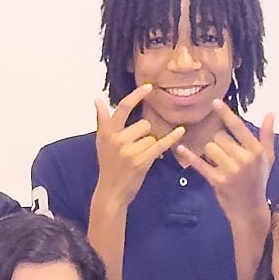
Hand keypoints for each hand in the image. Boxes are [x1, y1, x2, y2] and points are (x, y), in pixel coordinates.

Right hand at [93, 84, 183, 208]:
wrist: (111, 192)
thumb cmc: (108, 166)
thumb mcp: (101, 142)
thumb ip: (101, 120)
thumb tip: (97, 100)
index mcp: (108, 132)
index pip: (123, 108)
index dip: (136, 96)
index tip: (148, 87)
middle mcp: (117, 139)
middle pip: (143, 125)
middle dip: (144, 136)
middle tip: (134, 152)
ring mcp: (129, 150)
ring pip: (151, 137)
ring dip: (150, 147)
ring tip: (138, 159)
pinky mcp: (140, 161)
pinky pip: (160, 144)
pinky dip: (171, 138)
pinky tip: (180, 130)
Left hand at [174, 101, 275, 226]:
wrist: (250, 209)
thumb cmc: (259, 180)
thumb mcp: (268, 158)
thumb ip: (267, 134)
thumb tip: (271, 112)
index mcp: (256, 151)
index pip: (238, 127)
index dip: (225, 113)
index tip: (215, 102)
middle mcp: (243, 159)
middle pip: (220, 137)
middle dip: (219, 143)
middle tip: (227, 156)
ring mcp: (230, 171)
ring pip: (210, 148)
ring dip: (211, 153)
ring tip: (220, 163)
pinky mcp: (217, 181)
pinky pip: (200, 164)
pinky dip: (190, 156)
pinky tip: (181, 148)